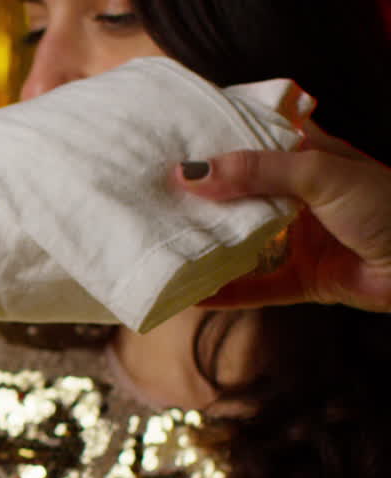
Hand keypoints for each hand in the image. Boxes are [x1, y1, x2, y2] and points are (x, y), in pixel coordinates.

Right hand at [178, 119, 390, 311]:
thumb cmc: (387, 204)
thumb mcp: (321, 173)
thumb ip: (257, 172)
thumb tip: (191, 174)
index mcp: (306, 156)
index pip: (250, 142)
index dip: (212, 143)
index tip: (167, 146)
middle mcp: (298, 196)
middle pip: (237, 195)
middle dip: (198, 198)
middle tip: (149, 197)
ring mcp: (299, 239)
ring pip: (241, 242)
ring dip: (206, 245)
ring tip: (159, 241)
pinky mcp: (303, 280)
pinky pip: (255, 289)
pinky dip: (224, 294)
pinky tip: (191, 295)